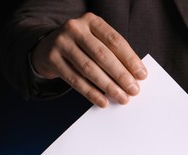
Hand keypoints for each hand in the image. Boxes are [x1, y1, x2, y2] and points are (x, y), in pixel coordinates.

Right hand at [31, 12, 146, 107]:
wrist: (46, 48)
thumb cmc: (79, 47)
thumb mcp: (94, 41)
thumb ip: (111, 53)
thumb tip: (133, 76)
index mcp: (91, 21)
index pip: (115, 40)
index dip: (130, 59)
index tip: (141, 75)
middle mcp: (75, 28)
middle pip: (102, 55)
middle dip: (120, 75)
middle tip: (133, 90)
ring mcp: (61, 43)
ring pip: (89, 69)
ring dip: (108, 86)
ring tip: (121, 97)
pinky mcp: (52, 59)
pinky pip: (75, 80)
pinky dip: (90, 92)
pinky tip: (102, 101)